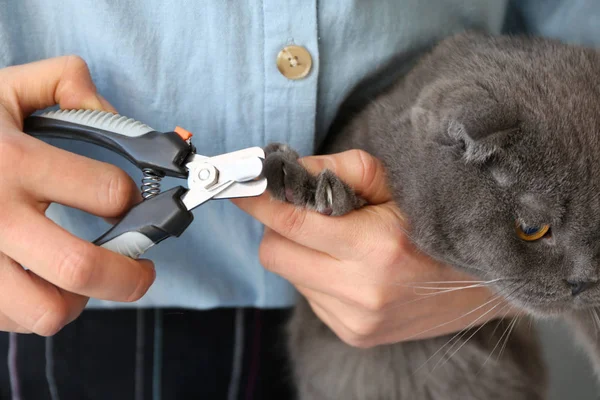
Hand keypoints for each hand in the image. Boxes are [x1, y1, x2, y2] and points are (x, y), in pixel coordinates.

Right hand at [0, 56, 154, 334]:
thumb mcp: (5, 87)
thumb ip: (64, 82)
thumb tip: (113, 115)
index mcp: (14, 160)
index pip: (107, 192)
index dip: (134, 199)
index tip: (136, 203)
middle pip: (81, 267)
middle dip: (130, 276)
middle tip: (142, 269)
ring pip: (46, 311)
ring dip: (80, 301)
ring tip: (85, 279)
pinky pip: (14, 321)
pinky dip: (39, 308)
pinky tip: (42, 281)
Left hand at [233, 150, 515, 347]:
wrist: (482, 284)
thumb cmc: (436, 223)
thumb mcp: (395, 184)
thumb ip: (338, 170)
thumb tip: (288, 170)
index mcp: (376, 247)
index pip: (290, 220)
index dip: (258, 200)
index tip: (239, 185)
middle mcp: (361, 291)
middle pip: (274, 253)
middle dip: (276, 226)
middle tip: (299, 211)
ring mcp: (355, 319)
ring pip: (289, 274)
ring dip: (300, 251)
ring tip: (338, 241)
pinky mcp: (353, 334)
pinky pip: (309, 295)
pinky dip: (316, 275)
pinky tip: (348, 267)